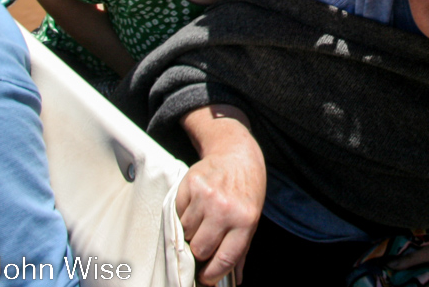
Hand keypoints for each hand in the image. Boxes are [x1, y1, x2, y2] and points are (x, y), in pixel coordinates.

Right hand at [178, 106, 266, 284]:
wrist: (237, 154)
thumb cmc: (246, 191)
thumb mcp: (252, 220)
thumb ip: (240, 251)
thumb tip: (232, 282)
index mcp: (245, 220)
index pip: (224, 259)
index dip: (211, 275)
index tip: (206, 278)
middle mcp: (225, 208)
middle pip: (199, 249)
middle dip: (199, 252)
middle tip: (203, 243)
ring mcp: (205, 196)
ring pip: (185, 233)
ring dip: (190, 232)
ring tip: (203, 219)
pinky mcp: (189, 185)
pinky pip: (176, 214)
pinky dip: (182, 215)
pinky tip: (196, 206)